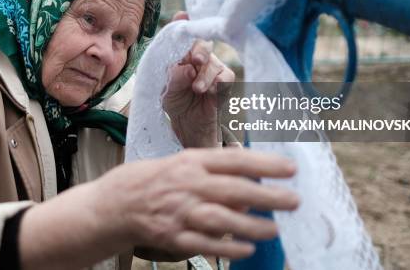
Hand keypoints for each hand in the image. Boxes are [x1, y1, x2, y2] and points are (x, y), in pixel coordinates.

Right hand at [97, 148, 297, 260]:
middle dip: (267, 195)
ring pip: (221, 218)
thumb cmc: (155, 180)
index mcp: (191, 161)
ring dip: (251, 225)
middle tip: (293, 200)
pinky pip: (204, 244)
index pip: (233, 159)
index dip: (264, 163)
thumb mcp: (183, 165)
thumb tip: (251, 187)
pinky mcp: (172, 237)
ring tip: (275, 229)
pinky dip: (227, 247)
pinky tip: (247, 249)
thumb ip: (215, 174)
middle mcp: (187, 184)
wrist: (115, 204)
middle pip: (232, 189)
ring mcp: (179, 212)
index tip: (290, 168)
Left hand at [163, 11, 234, 146]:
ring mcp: (213, 67)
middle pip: (203, 44)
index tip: (183, 16)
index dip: (183, 24)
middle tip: (196, 61)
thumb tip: (188, 68)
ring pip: (214, 64)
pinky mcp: (224, 82)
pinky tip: (210, 92)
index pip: (182, 35)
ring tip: (197, 89)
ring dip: (205, 76)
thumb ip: (173, 77)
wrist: (187, 123)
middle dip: (200, 50)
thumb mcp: (165, 88)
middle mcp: (198, 56)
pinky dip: (218, 84)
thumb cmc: (174, 99)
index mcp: (181, 52)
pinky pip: (226, 77)